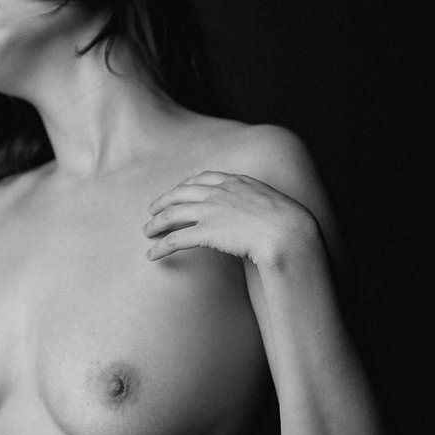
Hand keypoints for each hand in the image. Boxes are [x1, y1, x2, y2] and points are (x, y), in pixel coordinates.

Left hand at [144, 172, 318, 269]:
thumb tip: (256, 212)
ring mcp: (211, 210)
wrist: (287, 232)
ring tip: (147, 233)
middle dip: (163, 202)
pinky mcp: (206, 232)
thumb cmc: (287, 223)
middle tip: (152, 211)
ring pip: (172, 214)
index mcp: (235, 181)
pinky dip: (160, 247)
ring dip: (156, 224)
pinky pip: (175, 239)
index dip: (185, 186)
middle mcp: (219, 192)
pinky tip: (152, 255)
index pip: (202, 179)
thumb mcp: (273, 202)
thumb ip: (257, 202)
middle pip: (180, 193)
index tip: (177, 192)